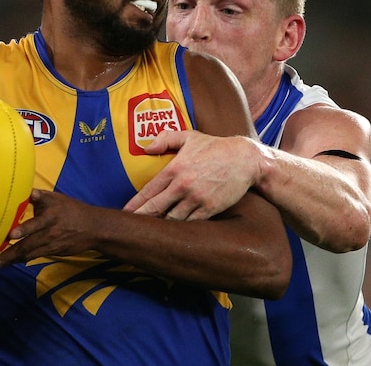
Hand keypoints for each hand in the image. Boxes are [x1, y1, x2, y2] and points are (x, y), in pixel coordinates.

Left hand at [0, 189, 96, 272]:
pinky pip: (32, 257)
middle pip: (27, 246)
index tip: (11, 234)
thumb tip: (26, 190)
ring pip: (27, 255)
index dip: (24, 230)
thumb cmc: (71, 210)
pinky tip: (6, 264)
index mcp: (50, 217)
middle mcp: (49, 233)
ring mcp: (50, 245)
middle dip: (8, 255)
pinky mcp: (52, 253)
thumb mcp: (57, 199)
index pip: (35, 224)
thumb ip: (39, 196)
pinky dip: (19, 260)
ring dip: (10, 261)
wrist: (93, 228)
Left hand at [123, 130, 257, 220]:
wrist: (245, 159)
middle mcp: (183, 186)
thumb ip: (166, 139)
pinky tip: (173, 233)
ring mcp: (197, 199)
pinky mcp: (210, 209)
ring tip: (149, 232)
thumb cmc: (216, 147)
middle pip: (155, 208)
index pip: (148, 190)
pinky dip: (181, 229)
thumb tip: (147, 148)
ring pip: (172, 219)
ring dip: (160, 226)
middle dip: (141, 218)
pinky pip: (190, 223)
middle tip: (130, 227)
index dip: (135, 203)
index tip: (125, 212)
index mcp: (175, 169)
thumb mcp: (189, 137)